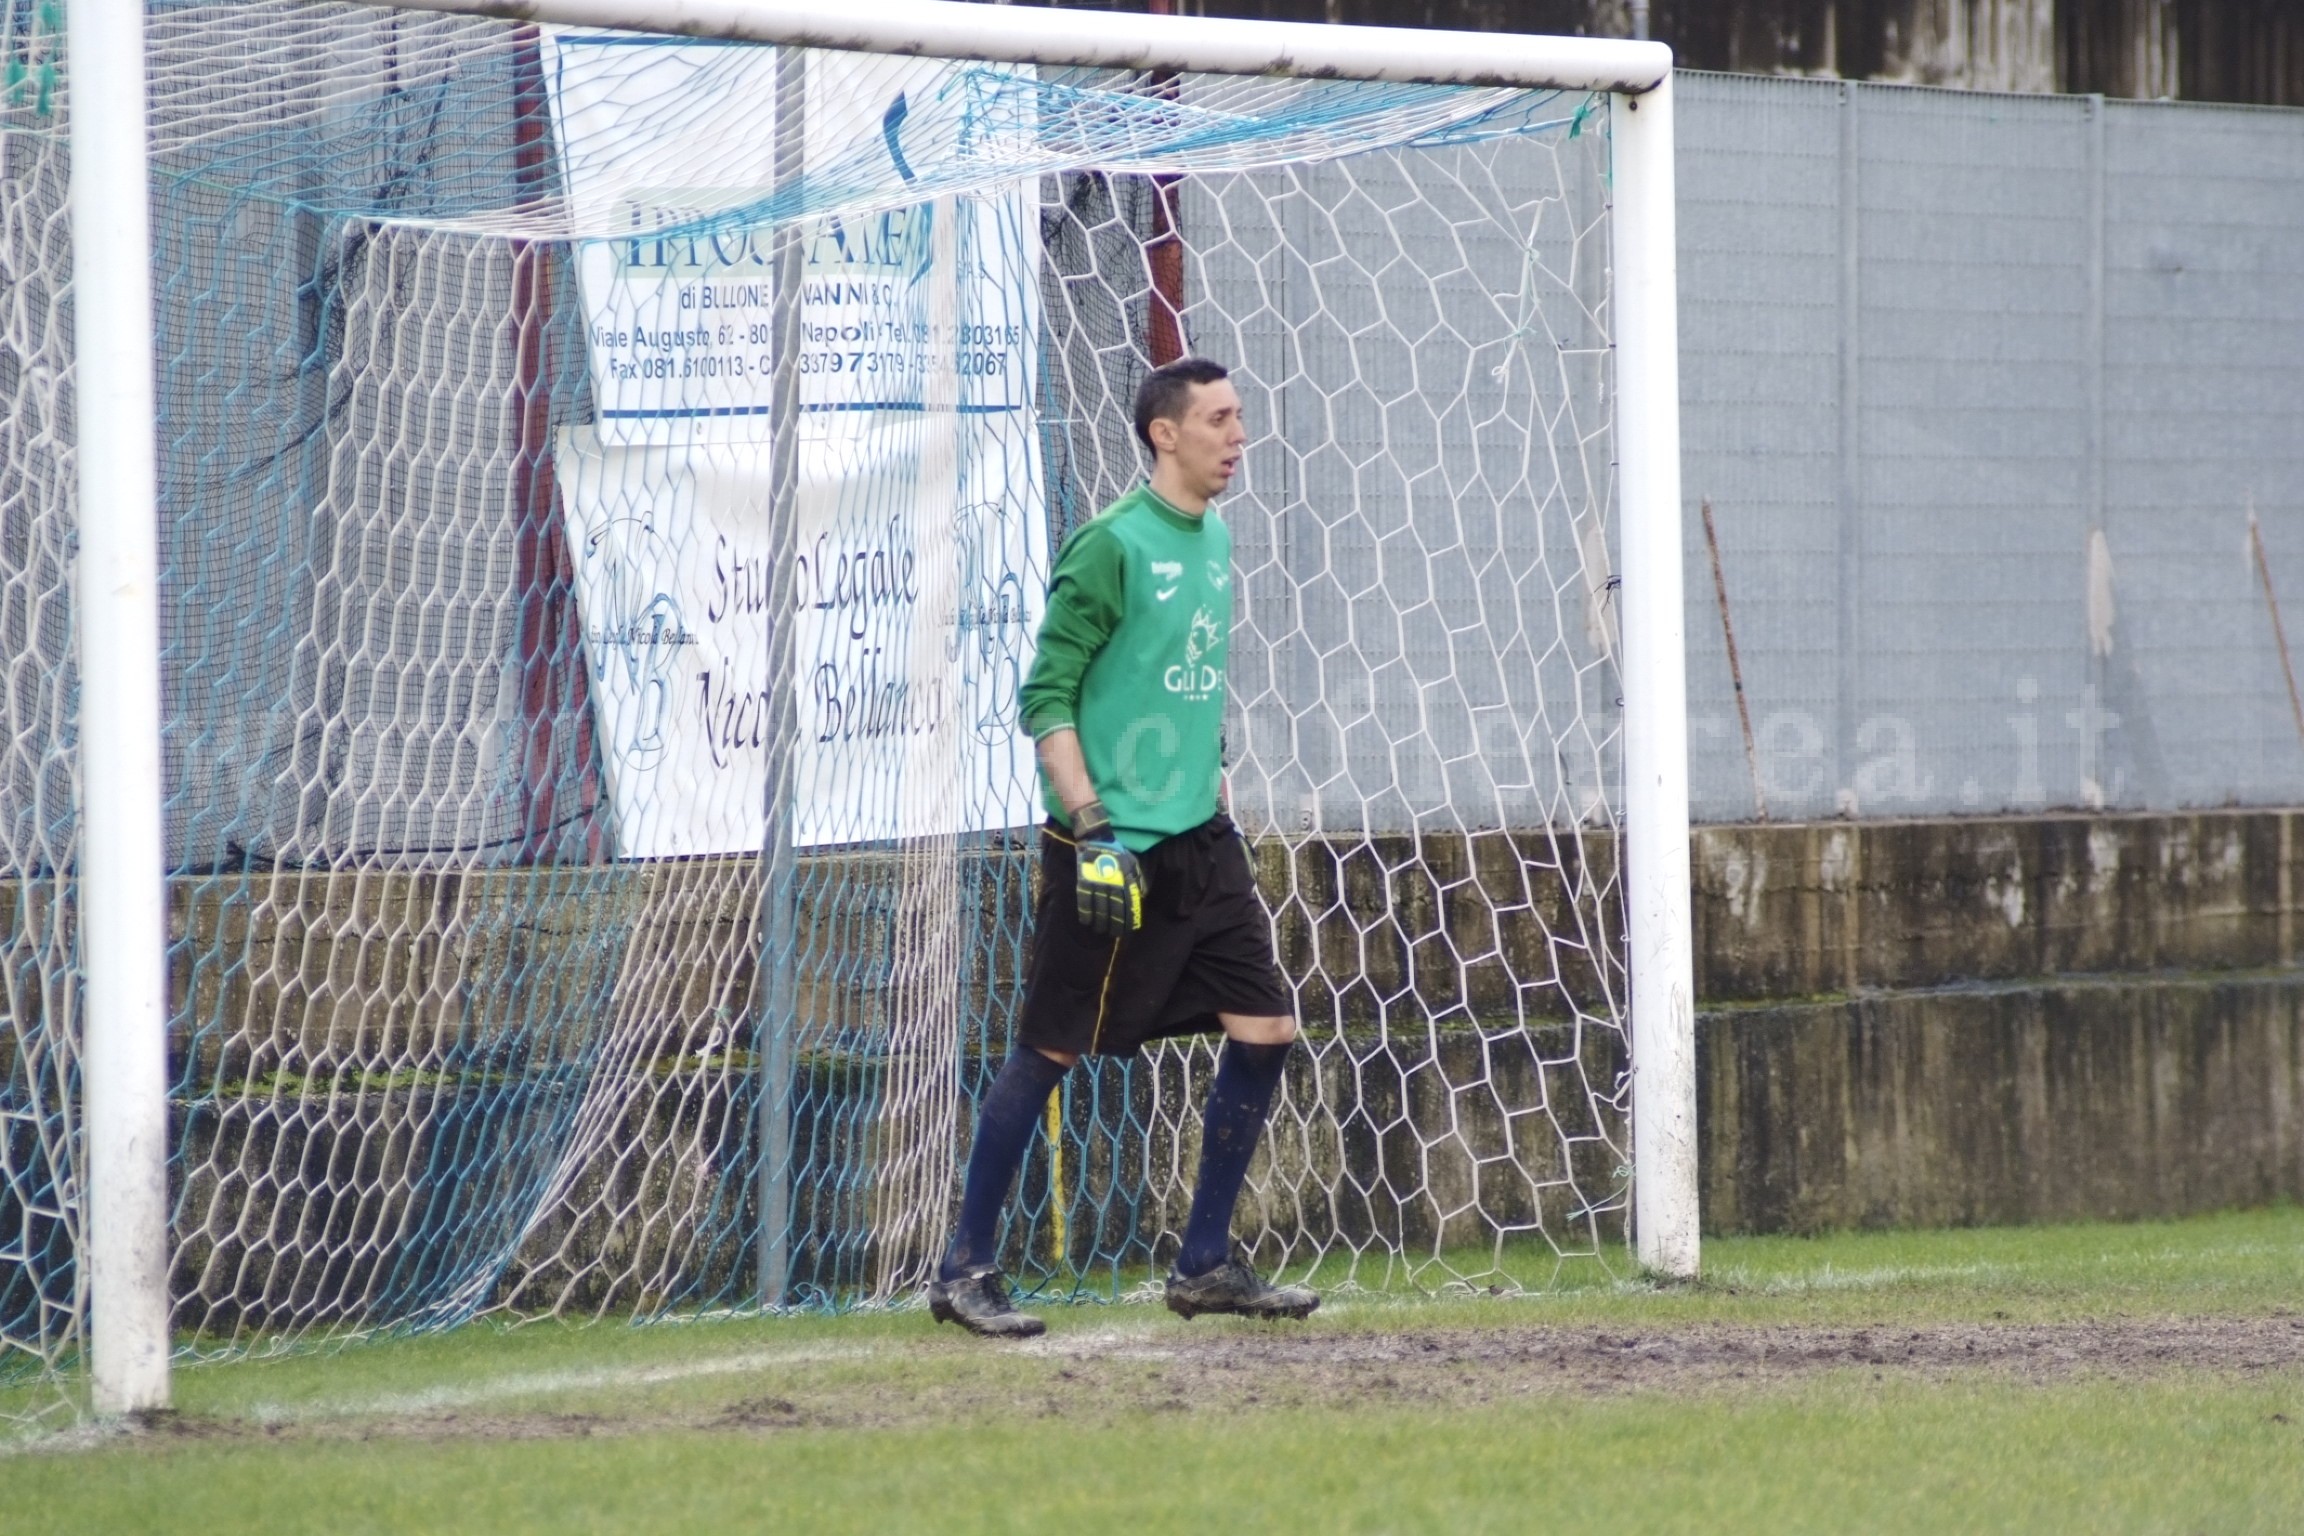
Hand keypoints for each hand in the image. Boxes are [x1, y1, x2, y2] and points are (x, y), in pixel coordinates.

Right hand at [1070, 800, 1143, 936]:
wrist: (1096, 838)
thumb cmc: (1116, 851)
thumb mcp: (1132, 862)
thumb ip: (1137, 879)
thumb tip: (1142, 895)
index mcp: (1125, 879)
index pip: (1128, 904)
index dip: (1128, 919)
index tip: (1128, 930)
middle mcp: (1112, 884)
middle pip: (1114, 910)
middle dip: (1114, 924)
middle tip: (1113, 934)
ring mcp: (1097, 883)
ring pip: (1099, 908)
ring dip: (1100, 922)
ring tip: (1100, 930)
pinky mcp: (1084, 881)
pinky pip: (1084, 900)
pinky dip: (1085, 913)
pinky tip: (1087, 922)